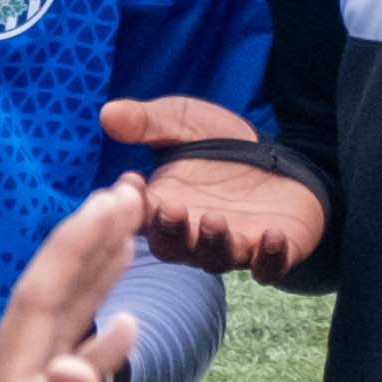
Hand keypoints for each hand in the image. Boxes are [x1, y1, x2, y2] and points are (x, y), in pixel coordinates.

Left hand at [0, 184, 146, 381]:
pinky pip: (69, 374)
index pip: (40, 301)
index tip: (114, 200)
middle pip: (47, 301)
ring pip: (59, 330)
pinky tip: (120, 329)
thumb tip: (79, 362)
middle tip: (128, 195)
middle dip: (86, 244)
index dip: (77, 245)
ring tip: (124, 238)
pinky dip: (95, 341)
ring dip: (91, 281)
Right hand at [104, 98, 324, 274]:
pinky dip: (269, 259)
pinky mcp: (273, 252)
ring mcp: (233, 246)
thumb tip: (107, 113)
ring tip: (214, 220)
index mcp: (164, 206)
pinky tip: (271, 236)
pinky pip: (269, 268)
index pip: (139, 215)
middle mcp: (193, 234)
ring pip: (216, 259)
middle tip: (173, 209)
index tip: (132, 181)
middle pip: (173, 247)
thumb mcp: (182, 121)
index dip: (131, 206)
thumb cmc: (219, 141)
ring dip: (214, 244)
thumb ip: (147, 121)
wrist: (273, 155)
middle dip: (172, 232)